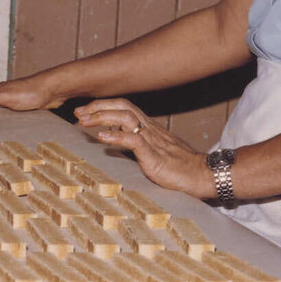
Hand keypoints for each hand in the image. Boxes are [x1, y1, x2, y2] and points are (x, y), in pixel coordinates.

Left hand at [72, 98, 211, 197]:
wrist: (202, 175)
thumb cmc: (180, 167)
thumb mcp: (153, 151)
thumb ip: (136, 143)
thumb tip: (115, 139)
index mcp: (149, 127)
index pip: (124, 107)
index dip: (102, 106)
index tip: (84, 112)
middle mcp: (149, 128)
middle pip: (122, 105)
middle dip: (97, 106)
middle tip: (78, 113)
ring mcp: (152, 140)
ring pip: (125, 117)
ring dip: (101, 117)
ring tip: (84, 121)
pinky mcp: (154, 155)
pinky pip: (134, 139)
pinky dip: (115, 136)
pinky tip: (101, 137)